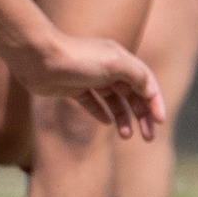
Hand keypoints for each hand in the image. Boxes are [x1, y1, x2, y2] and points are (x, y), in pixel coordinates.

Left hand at [6, 30, 165, 141]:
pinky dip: (101, 112)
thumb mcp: (115, 64)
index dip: (155, 103)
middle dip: (143, 116)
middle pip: (133, 94)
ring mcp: (90, 77)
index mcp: (121, 59)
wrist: (38, 59)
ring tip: (127, 136)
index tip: (158, 123)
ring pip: (114, 100)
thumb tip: (149, 91)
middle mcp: (107, 67)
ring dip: (124, 118)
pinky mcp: (73, 87)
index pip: (146, 83)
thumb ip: (138, 76)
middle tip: (148, 137)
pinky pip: (92, 102)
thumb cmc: (77, 59)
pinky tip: (106, 123)